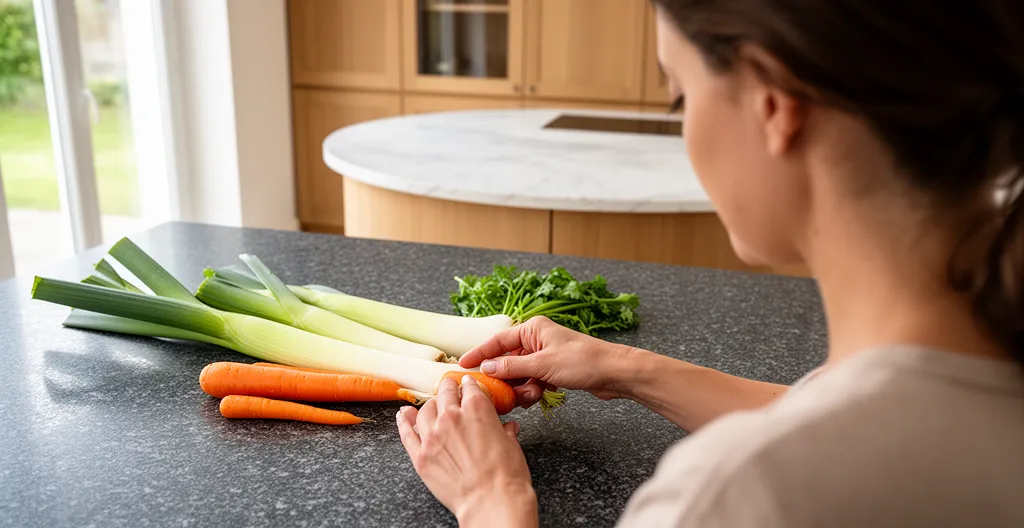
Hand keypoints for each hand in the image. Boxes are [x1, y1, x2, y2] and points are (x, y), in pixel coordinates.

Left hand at [397, 376, 537, 526]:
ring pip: (424, 410)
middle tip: (449, 388)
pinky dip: (404, 421)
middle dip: (448, 389)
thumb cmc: (506, 476)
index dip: (469, 385)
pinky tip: (403, 414)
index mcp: (477, 409)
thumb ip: (505, 432)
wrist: (490, 502)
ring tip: (432, 405)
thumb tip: (508, 429)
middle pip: (444, 394)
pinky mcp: (421, 456)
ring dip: (429, 405)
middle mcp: (451, 417)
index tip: (468, 385)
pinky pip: (407, 433)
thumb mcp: (512, 447)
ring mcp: (432, 436)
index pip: (470, 388)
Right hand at [459, 316, 640, 408]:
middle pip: (508, 361)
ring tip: (532, 395)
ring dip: (522, 388)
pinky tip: (541, 396)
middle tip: (501, 394)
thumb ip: (511, 368)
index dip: (479, 354)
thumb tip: (486, 369)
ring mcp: (545, 356)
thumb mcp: (542, 365)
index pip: (497, 341)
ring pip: (520, 375)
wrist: (614, 373)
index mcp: (532, 329)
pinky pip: (533, 382)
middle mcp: (537, 340)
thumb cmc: (583, 361)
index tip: (463, 366)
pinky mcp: (554, 370)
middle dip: (506, 379)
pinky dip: (533, 391)